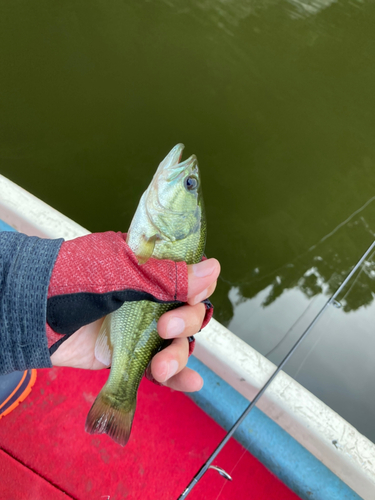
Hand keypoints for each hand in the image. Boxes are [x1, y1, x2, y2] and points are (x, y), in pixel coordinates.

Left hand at [50, 258, 219, 391]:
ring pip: (177, 342)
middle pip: (189, 311)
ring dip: (178, 355)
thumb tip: (213, 270)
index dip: (197, 288)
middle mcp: (148, 296)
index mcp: (148, 267)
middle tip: (164, 330)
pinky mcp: (127, 354)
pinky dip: (177, 376)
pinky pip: (158, 365)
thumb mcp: (120, 272)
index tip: (190, 297)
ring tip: (161, 367)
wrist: (29, 314)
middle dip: (186, 324)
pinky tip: (191, 383)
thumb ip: (166, 276)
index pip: (188, 276)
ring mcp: (138, 327)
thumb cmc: (70, 280)